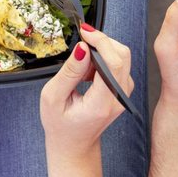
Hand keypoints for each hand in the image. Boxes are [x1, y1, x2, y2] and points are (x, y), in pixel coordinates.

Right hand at [40, 27, 133, 157]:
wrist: (74, 144)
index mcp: (102, 103)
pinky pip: (119, 64)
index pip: (113, 64)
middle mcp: (119, 98)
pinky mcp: (124, 89)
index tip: (85, 33)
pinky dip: (104, 60)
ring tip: (80, 69)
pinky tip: (88, 73)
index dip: (101, 43)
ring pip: (122, 57)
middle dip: (101, 43)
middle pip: (122, 56)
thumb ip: (69, 72)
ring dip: (102, 52)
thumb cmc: (61, 125)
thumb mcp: (53, 97)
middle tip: (80, 46)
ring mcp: (124, 94)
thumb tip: (82, 48)